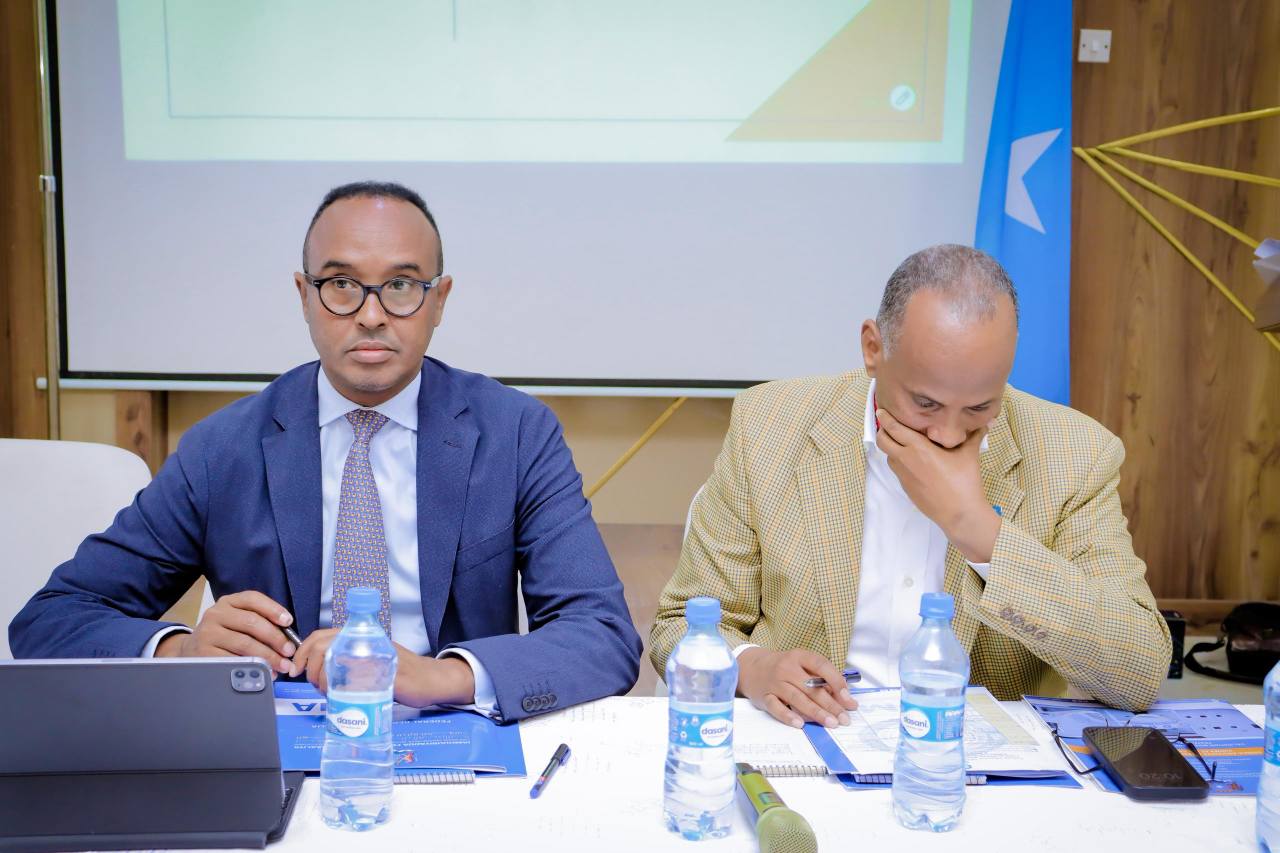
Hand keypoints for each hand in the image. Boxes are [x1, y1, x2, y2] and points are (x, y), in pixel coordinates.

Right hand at [155, 591, 296, 675]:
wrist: (191, 649)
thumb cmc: (224, 634)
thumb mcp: (237, 620)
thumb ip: (260, 622)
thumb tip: (287, 639)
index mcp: (229, 602)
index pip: (253, 599)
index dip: (273, 609)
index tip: (288, 621)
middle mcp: (216, 614)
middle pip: (251, 622)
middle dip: (275, 638)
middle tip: (289, 651)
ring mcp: (208, 633)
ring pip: (244, 643)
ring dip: (268, 656)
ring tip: (281, 665)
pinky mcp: (204, 653)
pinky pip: (233, 660)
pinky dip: (252, 666)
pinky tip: (263, 671)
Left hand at [291, 629, 476, 707]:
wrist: (431, 680)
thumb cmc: (402, 673)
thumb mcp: (371, 661)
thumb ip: (349, 662)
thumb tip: (320, 672)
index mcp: (361, 637)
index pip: (321, 635)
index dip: (302, 651)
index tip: (296, 668)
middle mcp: (366, 641)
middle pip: (323, 646)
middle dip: (310, 668)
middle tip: (316, 684)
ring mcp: (374, 655)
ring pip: (333, 660)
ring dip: (323, 680)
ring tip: (331, 692)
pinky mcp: (384, 672)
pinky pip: (354, 678)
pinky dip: (343, 690)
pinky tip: (346, 697)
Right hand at [737, 647, 857, 728]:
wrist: (751, 667)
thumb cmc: (783, 667)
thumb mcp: (801, 664)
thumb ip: (820, 678)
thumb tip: (844, 698)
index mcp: (799, 656)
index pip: (821, 666)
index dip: (836, 681)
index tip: (848, 698)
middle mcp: (786, 668)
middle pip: (811, 688)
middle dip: (831, 704)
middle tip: (844, 718)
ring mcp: (774, 682)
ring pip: (797, 698)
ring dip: (816, 713)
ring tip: (831, 723)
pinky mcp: (764, 696)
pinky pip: (776, 707)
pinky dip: (788, 716)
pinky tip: (800, 724)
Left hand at [875, 408, 1000, 561]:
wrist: (959, 513)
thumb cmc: (964, 483)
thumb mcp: (969, 455)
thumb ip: (974, 436)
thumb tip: (986, 422)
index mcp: (918, 448)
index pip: (893, 428)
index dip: (885, 418)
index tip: (882, 410)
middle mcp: (906, 460)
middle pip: (882, 441)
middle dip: (882, 431)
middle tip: (889, 425)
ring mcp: (903, 475)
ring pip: (888, 455)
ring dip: (891, 447)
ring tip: (902, 441)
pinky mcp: (905, 487)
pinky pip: (897, 469)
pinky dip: (899, 461)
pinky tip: (913, 461)